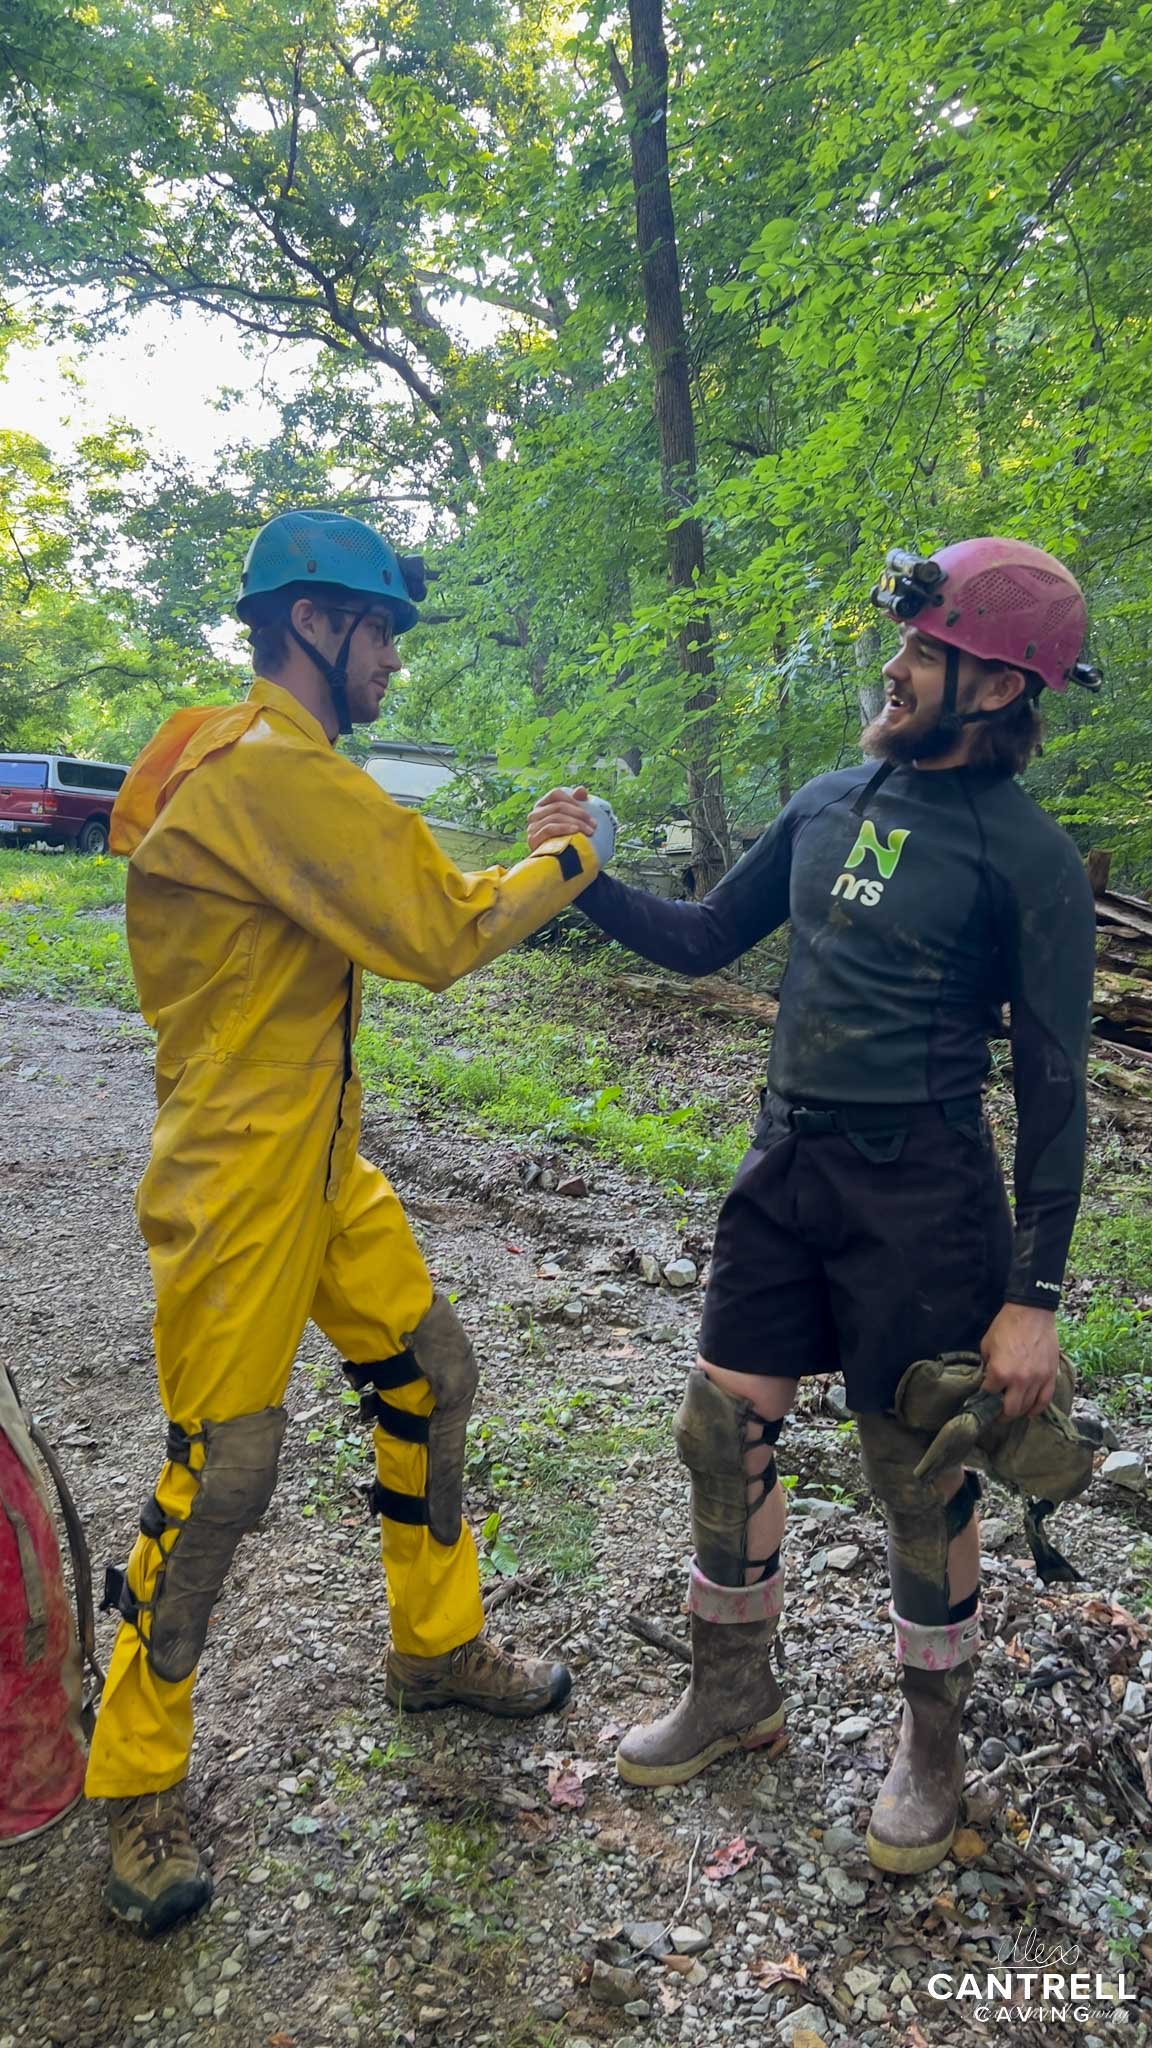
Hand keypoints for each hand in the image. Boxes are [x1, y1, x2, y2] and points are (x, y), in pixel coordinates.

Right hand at [527, 785, 595, 851]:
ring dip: (576, 822)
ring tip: (590, 831)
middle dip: (580, 814)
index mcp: (543, 806)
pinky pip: (549, 828)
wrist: (556, 867)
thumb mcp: (573, 821)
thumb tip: (581, 790)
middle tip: (594, 824)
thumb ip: (576, 804)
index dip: (573, 800)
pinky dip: (564, 828)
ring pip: (556, 817)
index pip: (556, 794)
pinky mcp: (533, 839)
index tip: (589, 809)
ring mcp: (532, 827)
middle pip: (558, 806)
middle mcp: (534, 815)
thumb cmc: (565, 841)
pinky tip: (576, 832)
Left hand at [980, 1303, 1058, 1419]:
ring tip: (1012, 1412)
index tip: (982, 1398)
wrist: (1031, 1312)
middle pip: (1010, 1410)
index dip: (984, 1397)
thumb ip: (986, 1365)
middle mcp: (1019, 1381)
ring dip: (1018, 1412)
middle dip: (1001, 1414)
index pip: (989, 1394)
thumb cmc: (1006, 1326)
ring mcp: (1037, 1380)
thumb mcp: (986, 1344)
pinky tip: (1030, 1412)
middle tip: (996, 1414)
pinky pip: (1045, 1401)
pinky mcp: (1050, 1377)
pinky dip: (1036, 1409)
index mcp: (1000, 1373)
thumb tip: (987, 1379)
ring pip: (1028, 1408)